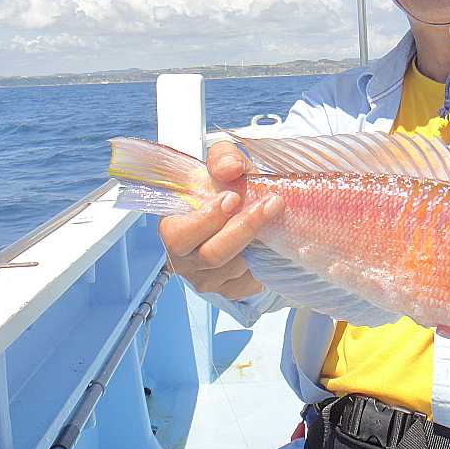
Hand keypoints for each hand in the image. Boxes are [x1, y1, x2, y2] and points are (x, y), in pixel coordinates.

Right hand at [157, 141, 283, 299]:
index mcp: (173, 228)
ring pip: (236, 268)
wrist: (245, 212)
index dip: (206, 219)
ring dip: (259, 242)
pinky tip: (271, 242)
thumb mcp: (225, 166)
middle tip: (270, 204)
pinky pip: (250, 282)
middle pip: (211, 255)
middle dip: (243, 229)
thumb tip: (230, 168)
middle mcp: (184, 260)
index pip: (178, 235)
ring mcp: (206, 279)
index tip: (233, 197)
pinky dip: (264, 261)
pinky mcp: (229, 291)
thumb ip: (223, 157)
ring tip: (276, 216)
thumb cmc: (228, 190)